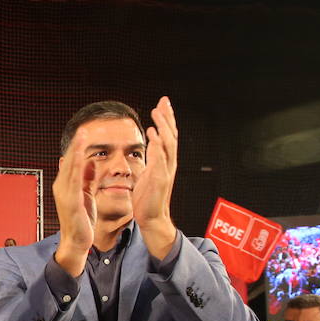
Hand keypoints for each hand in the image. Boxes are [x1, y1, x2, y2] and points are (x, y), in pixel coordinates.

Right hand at [52, 139, 96, 276]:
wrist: (77, 242)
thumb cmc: (82, 221)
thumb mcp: (87, 195)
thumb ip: (88, 178)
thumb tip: (92, 161)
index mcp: (66, 185)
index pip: (71, 162)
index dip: (77, 147)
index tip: (84, 133)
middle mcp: (62, 187)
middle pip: (69, 161)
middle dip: (76, 144)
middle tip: (82, 129)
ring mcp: (64, 194)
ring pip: (70, 168)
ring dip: (76, 151)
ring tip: (82, 137)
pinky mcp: (70, 201)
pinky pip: (74, 181)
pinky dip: (77, 167)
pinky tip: (82, 157)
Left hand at [132, 96, 178, 257]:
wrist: (151, 219)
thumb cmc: (148, 198)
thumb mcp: (149, 173)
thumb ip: (152, 158)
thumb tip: (150, 144)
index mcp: (165, 162)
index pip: (168, 136)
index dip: (167, 120)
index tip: (163, 104)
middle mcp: (168, 164)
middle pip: (171, 136)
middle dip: (168, 118)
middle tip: (163, 101)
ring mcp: (165, 171)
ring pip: (168, 144)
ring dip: (163, 127)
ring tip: (157, 113)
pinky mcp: (160, 179)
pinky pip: (160, 159)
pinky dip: (157, 146)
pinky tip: (152, 135)